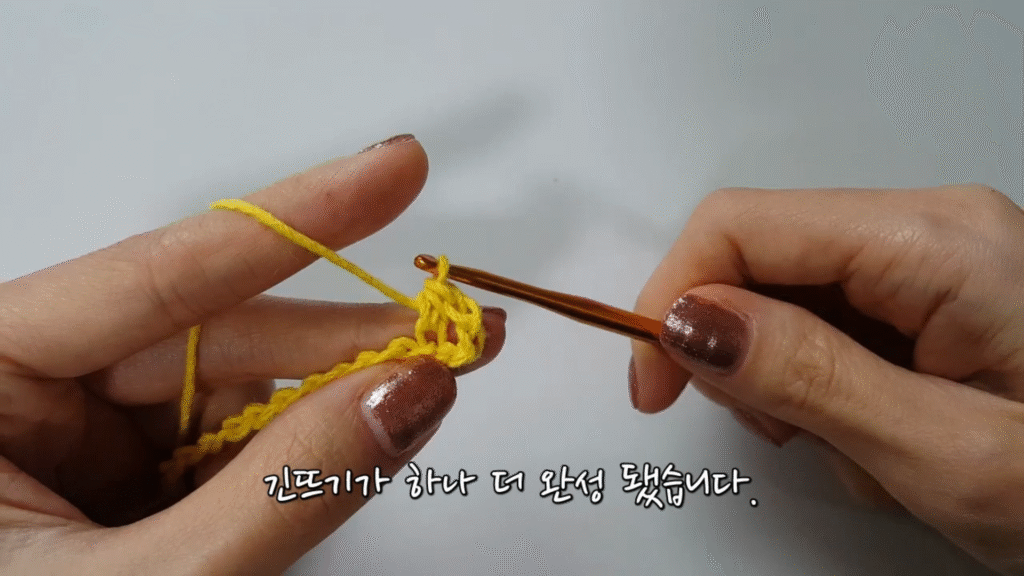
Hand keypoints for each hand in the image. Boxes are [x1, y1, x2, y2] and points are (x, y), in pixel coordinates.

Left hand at [0, 135, 505, 574]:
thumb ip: (281, 493)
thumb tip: (410, 394)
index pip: (163, 273)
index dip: (299, 218)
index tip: (395, 171)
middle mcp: (23, 392)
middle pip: (212, 334)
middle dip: (344, 341)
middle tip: (458, 338)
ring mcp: (72, 442)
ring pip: (230, 391)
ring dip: (330, 397)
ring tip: (425, 388)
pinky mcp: (116, 486)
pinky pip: (224, 445)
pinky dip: (294, 450)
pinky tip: (350, 440)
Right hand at [631, 185, 1023, 574]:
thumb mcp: (944, 453)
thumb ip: (811, 378)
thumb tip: (690, 322)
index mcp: (934, 241)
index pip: (743, 227)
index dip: (673, 299)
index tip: (652, 385)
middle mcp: (930, 228)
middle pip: (761, 258)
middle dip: (742, 354)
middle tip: (787, 434)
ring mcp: (933, 260)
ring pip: (789, 299)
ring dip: (791, 384)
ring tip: (857, 449)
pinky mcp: (934, 294)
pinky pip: (832, 322)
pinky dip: (828, 388)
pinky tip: (880, 435)